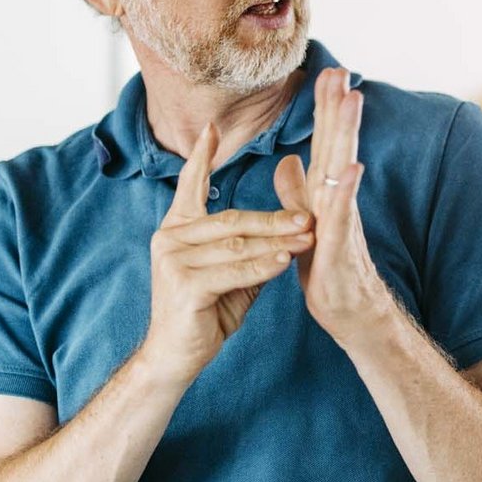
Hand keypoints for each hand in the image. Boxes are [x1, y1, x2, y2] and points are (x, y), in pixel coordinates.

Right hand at [141, 122, 315, 387]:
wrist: (178, 354)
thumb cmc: (208, 310)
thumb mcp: (235, 270)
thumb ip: (253, 244)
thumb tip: (293, 221)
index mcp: (178, 228)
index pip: (190, 185)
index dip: (202, 158)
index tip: (212, 127)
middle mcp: (170, 237)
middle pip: (233, 220)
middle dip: (275, 220)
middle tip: (311, 217)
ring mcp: (173, 259)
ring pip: (237, 244)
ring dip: (277, 242)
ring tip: (309, 239)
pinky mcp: (183, 283)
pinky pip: (234, 270)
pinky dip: (263, 266)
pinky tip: (285, 263)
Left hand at [273, 67, 387, 339]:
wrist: (350, 314)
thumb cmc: (330, 272)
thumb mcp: (305, 224)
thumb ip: (298, 192)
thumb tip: (287, 160)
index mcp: (324, 194)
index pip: (325, 143)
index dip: (324, 109)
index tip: (326, 72)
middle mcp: (337, 201)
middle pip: (338, 146)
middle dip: (338, 108)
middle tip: (340, 70)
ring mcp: (343, 221)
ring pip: (344, 169)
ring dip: (348, 135)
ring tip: (351, 101)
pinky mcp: (341, 247)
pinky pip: (343, 215)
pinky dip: (347, 191)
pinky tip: (351, 167)